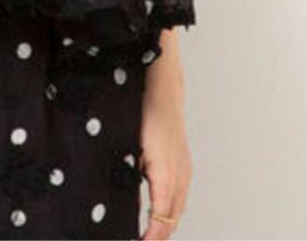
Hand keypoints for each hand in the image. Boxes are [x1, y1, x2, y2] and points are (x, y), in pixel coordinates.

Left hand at [138, 52, 192, 238]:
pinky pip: (180, 193)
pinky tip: (157, 211)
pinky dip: (170, 209)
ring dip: (165, 223)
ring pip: (178, 206)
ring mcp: (184, 166)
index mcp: (165, 171)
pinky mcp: (183, 160)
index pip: (161, 217)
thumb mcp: (129, 144)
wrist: (162, 81)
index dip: (151, 237)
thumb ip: (128, 174)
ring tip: (146, 235)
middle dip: (159, 234)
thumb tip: (121, 202)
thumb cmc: (142, 108)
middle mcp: (180, 172)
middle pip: (173, 217)